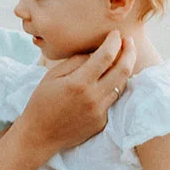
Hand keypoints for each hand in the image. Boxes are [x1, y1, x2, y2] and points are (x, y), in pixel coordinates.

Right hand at [9, 31, 135, 154]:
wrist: (39, 135)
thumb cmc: (41, 102)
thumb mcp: (52, 76)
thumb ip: (75, 62)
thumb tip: (95, 52)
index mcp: (79, 83)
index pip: (106, 56)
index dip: (114, 41)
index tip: (116, 34)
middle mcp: (93, 98)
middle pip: (123, 69)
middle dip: (130, 51)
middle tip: (129, 41)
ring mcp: (99, 112)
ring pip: (122, 85)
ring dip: (125, 69)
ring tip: (124, 57)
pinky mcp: (102, 122)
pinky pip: (113, 100)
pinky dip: (113, 87)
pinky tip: (109, 80)